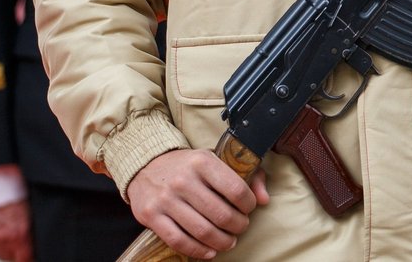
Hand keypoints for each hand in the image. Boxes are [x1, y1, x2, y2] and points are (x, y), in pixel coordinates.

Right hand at [0, 200, 33, 261]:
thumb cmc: (15, 189)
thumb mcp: (31, 209)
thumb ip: (30, 231)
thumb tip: (33, 245)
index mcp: (21, 234)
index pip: (24, 259)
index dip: (25, 256)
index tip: (26, 253)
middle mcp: (3, 239)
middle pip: (6, 256)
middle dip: (10, 246)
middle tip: (11, 230)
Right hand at [127, 148, 268, 260]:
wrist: (147, 166)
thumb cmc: (190, 166)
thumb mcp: (218, 160)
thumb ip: (248, 175)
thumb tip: (264, 200)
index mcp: (203, 161)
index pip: (235, 189)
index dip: (248, 205)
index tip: (249, 209)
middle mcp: (183, 180)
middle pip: (220, 214)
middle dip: (237, 226)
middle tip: (240, 228)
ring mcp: (165, 199)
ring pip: (201, 231)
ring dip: (221, 242)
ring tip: (228, 242)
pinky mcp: (151, 215)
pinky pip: (178, 241)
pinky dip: (198, 251)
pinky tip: (209, 252)